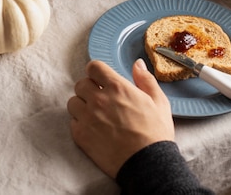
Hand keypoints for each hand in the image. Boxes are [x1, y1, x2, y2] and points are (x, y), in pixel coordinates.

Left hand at [67, 59, 173, 178]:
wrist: (148, 165)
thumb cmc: (155, 133)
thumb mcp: (159, 102)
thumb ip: (145, 79)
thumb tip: (137, 64)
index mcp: (117, 87)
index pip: (93, 67)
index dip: (96, 72)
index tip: (100, 79)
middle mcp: (99, 99)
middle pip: (81, 83)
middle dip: (89, 88)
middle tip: (99, 98)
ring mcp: (87, 117)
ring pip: (73, 102)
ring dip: (82, 105)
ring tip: (94, 114)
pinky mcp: (81, 135)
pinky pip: (72, 121)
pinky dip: (79, 123)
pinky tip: (92, 128)